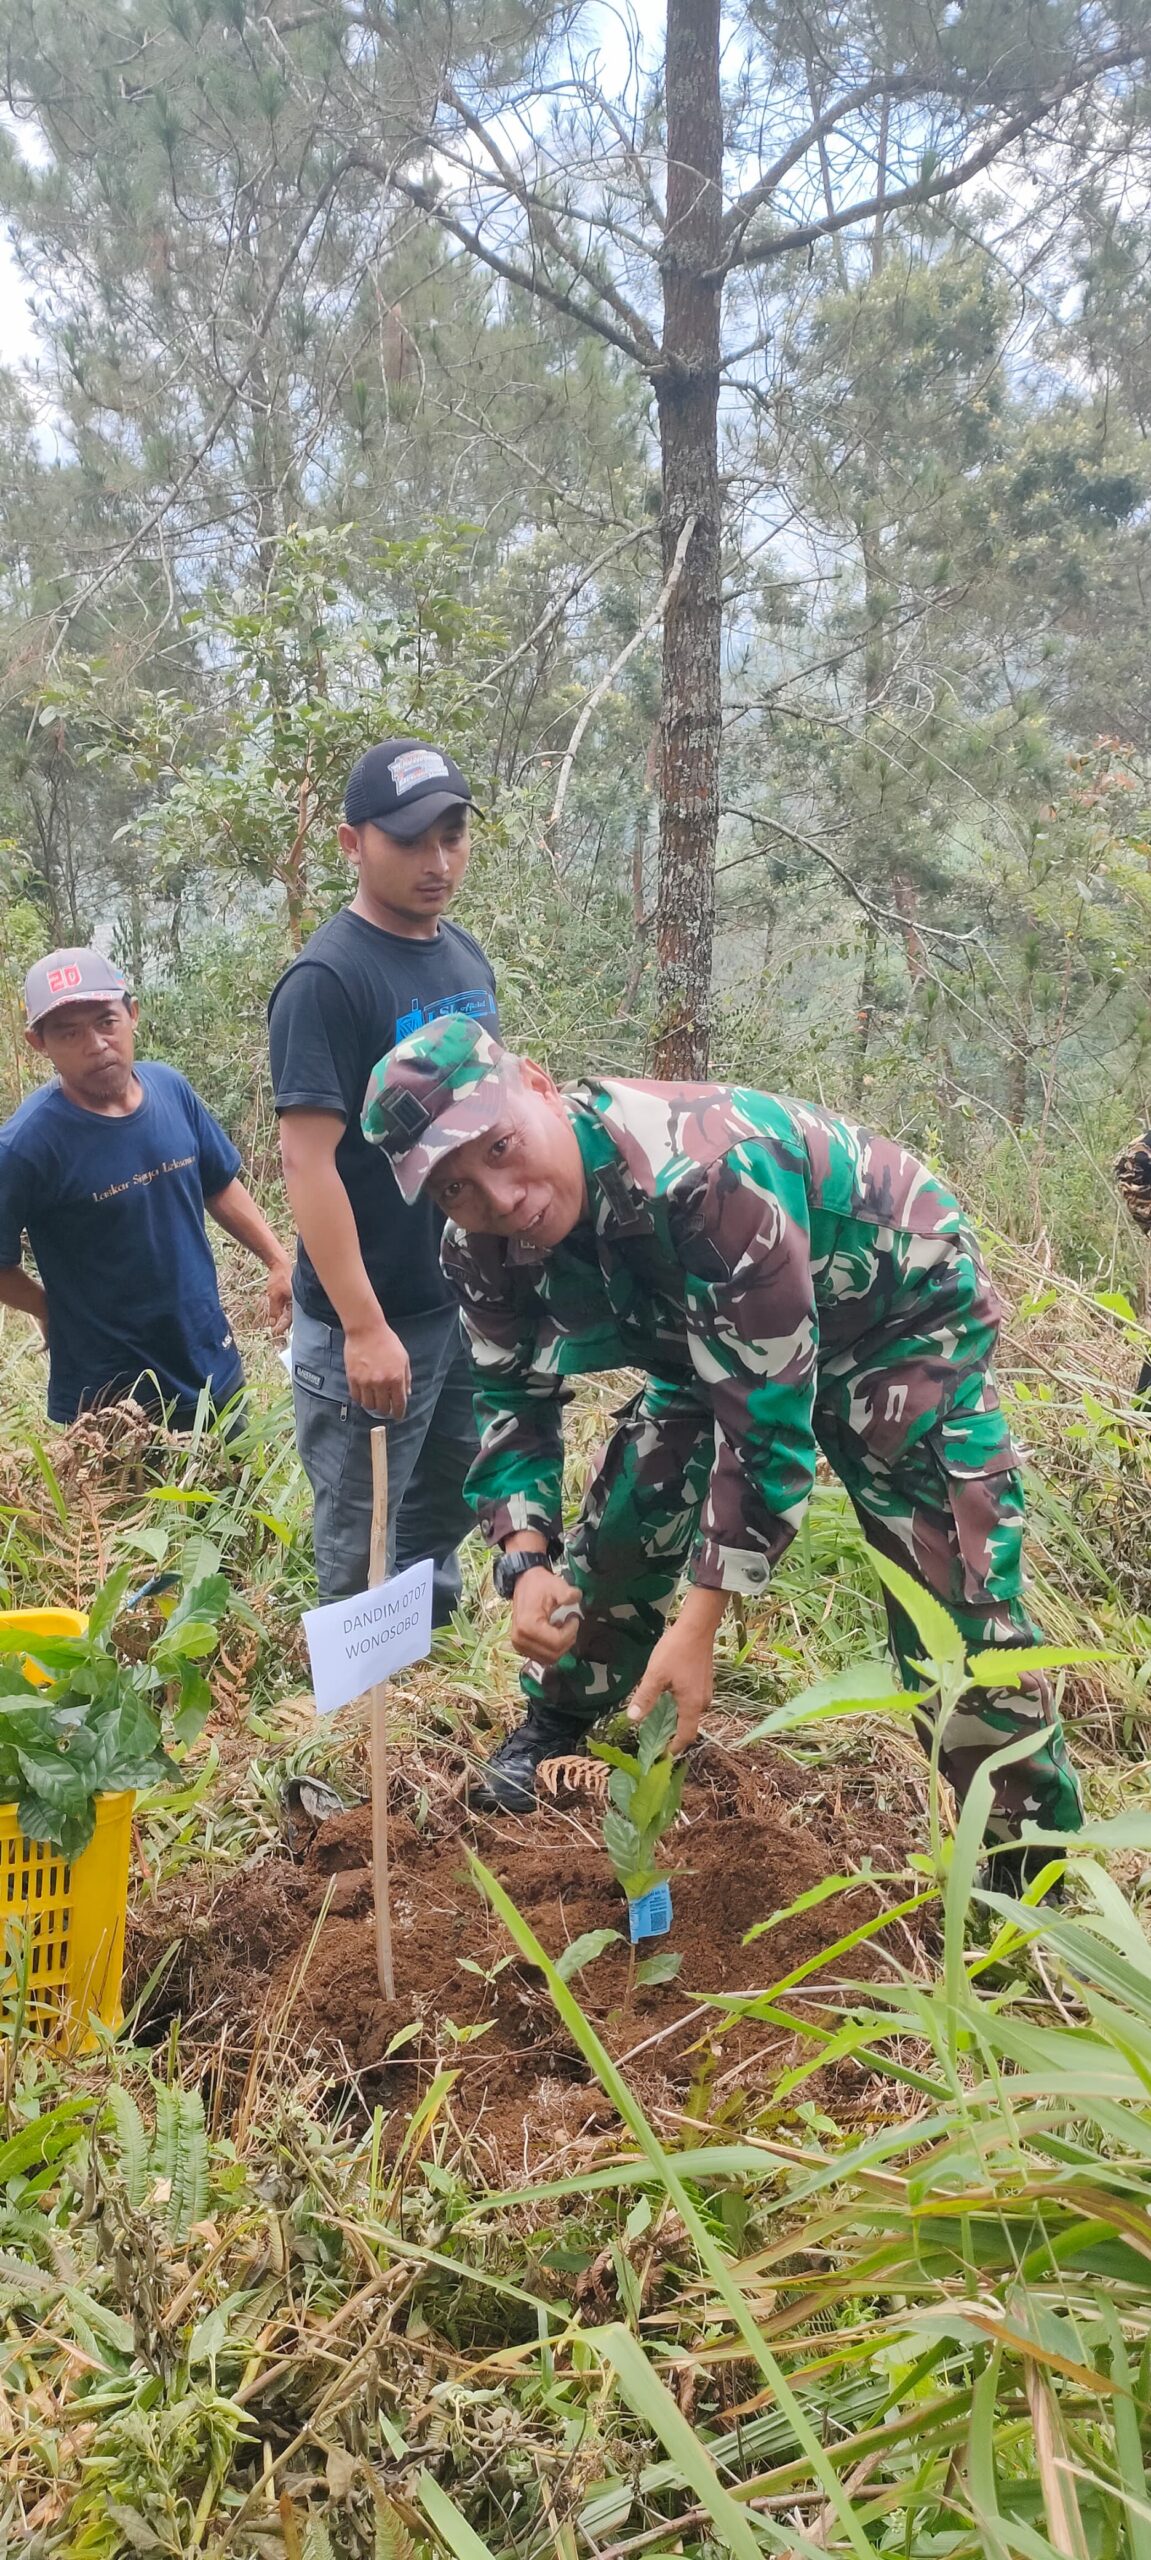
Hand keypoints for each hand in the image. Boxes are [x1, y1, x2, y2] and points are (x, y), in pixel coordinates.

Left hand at [262, 1261, 293, 1336]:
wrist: (281, 1264)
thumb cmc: (279, 1278)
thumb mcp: (274, 1296)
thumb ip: (274, 1311)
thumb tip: (273, 1323)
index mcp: (297, 1302)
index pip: (290, 1319)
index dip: (282, 1326)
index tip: (275, 1331)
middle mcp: (299, 1301)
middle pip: (292, 1317)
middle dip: (284, 1324)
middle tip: (276, 1330)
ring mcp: (298, 1297)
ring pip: (291, 1311)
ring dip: (284, 1317)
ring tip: (276, 1322)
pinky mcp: (295, 1294)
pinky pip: (290, 1305)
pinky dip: (285, 1310)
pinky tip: (280, 1312)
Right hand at [343, 1314, 410, 1419]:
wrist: (366, 1330)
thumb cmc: (387, 1342)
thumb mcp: (403, 1358)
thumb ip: (406, 1378)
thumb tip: (406, 1394)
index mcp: (396, 1378)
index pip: (399, 1404)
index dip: (399, 1413)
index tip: (398, 1416)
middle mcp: (381, 1382)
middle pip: (383, 1408)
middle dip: (386, 1410)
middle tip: (386, 1408)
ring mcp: (365, 1382)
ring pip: (369, 1405)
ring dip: (373, 1405)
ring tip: (374, 1400)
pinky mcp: (352, 1379)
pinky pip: (356, 1398)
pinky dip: (361, 1399)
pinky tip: (364, 1395)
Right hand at [510, 1568, 581, 1662]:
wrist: (523, 1583)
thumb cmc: (539, 1585)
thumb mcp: (555, 1585)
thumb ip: (567, 1593)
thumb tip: (577, 1597)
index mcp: (528, 1626)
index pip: (557, 1643)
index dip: (571, 1632)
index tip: (574, 1618)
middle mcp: (520, 1639)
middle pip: (554, 1654)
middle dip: (567, 1639)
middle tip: (570, 1623)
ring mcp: (519, 1645)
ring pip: (549, 1658)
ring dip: (560, 1646)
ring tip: (561, 1627)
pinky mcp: (521, 1648)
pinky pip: (542, 1657)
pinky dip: (552, 1649)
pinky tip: (554, 1633)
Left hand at [627, 1591, 725, 1752]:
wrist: (697, 1626)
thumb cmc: (676, 1650)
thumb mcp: (655, 1675)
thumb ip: (645, 1698)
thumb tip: (633, 1720)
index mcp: (692, 1704)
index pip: (686, 1735)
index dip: (674, 1748)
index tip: (661, 1755)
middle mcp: (703, 1701)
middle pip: (689, 1725)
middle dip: (673, 1733)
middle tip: (653, 1736)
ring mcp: (706, 1690)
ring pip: (690, 1712)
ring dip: (676, 1718)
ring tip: (657, 1718)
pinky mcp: (704, 1680)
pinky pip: (692, 1700)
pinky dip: (680, 1705)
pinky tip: (666, 1697)